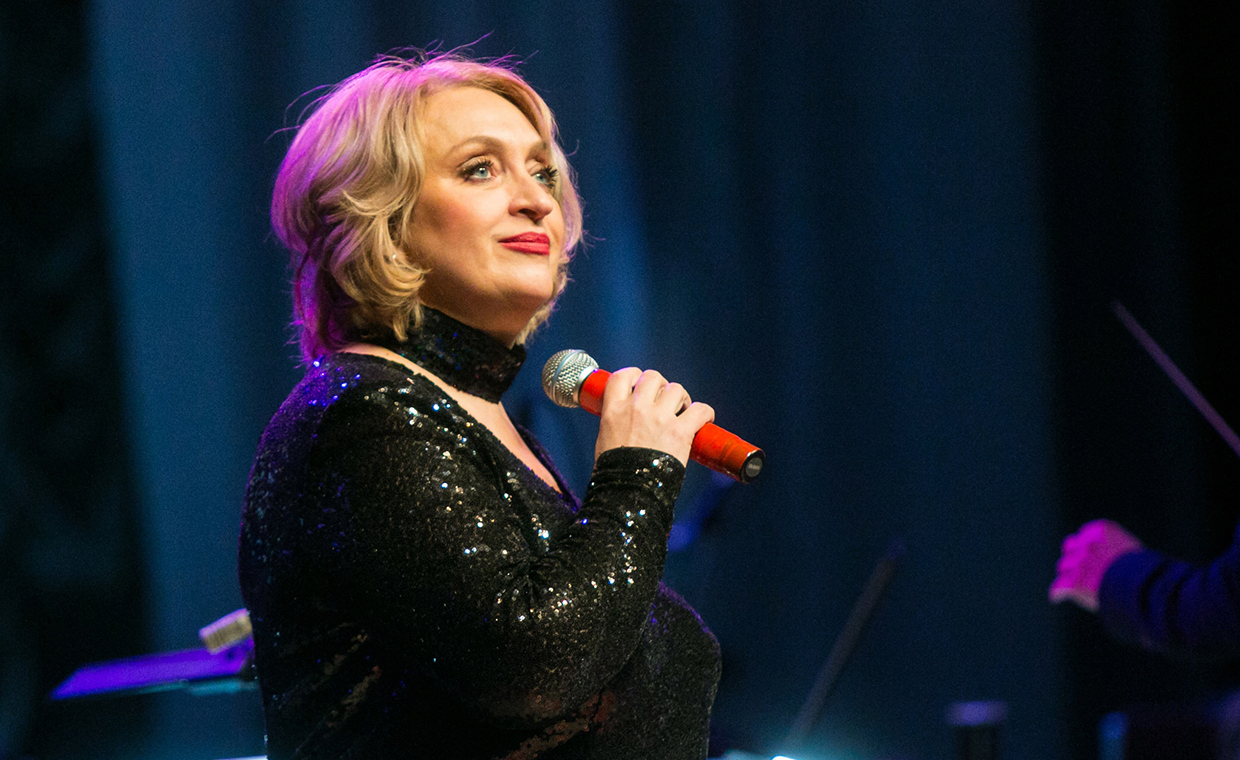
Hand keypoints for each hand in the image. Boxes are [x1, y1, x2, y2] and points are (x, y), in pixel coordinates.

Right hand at [593, 367, 714, 466]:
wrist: (628, 492)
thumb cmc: (614, 472)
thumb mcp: (605, 439)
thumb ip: (616, 423)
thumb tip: (626, 421)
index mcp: (614, 410)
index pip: (622, 376)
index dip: (633, 375)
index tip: (639, 382)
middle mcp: (636, 408)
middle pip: (653, 377)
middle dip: (661, 386)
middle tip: (664, 401)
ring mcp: (659, 418)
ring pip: (676, 389)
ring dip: (681, 398)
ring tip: (682, 412)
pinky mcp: (680, 431)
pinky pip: (700, 410)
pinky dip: (704, 413)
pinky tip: (703, 420)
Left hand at [1049, 519, 1143, 611]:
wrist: (1148, 586)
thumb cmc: (1150, 573)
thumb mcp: (1135, 554)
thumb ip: (1118, 551)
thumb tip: (1115, 560)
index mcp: (1102, 530)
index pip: (1084, 534)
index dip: (1085, 547)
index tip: (1089, 557)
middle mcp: (1089, 542)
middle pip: (1070, 547)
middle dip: (1074, 558)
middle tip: (1080, 572)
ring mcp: (1080, 561)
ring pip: (1064, 567)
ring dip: (1068, 575)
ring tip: (1075, 587)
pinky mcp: (1074, 580)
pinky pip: (1058, 587)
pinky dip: (1057, 592)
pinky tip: (1056, 597)